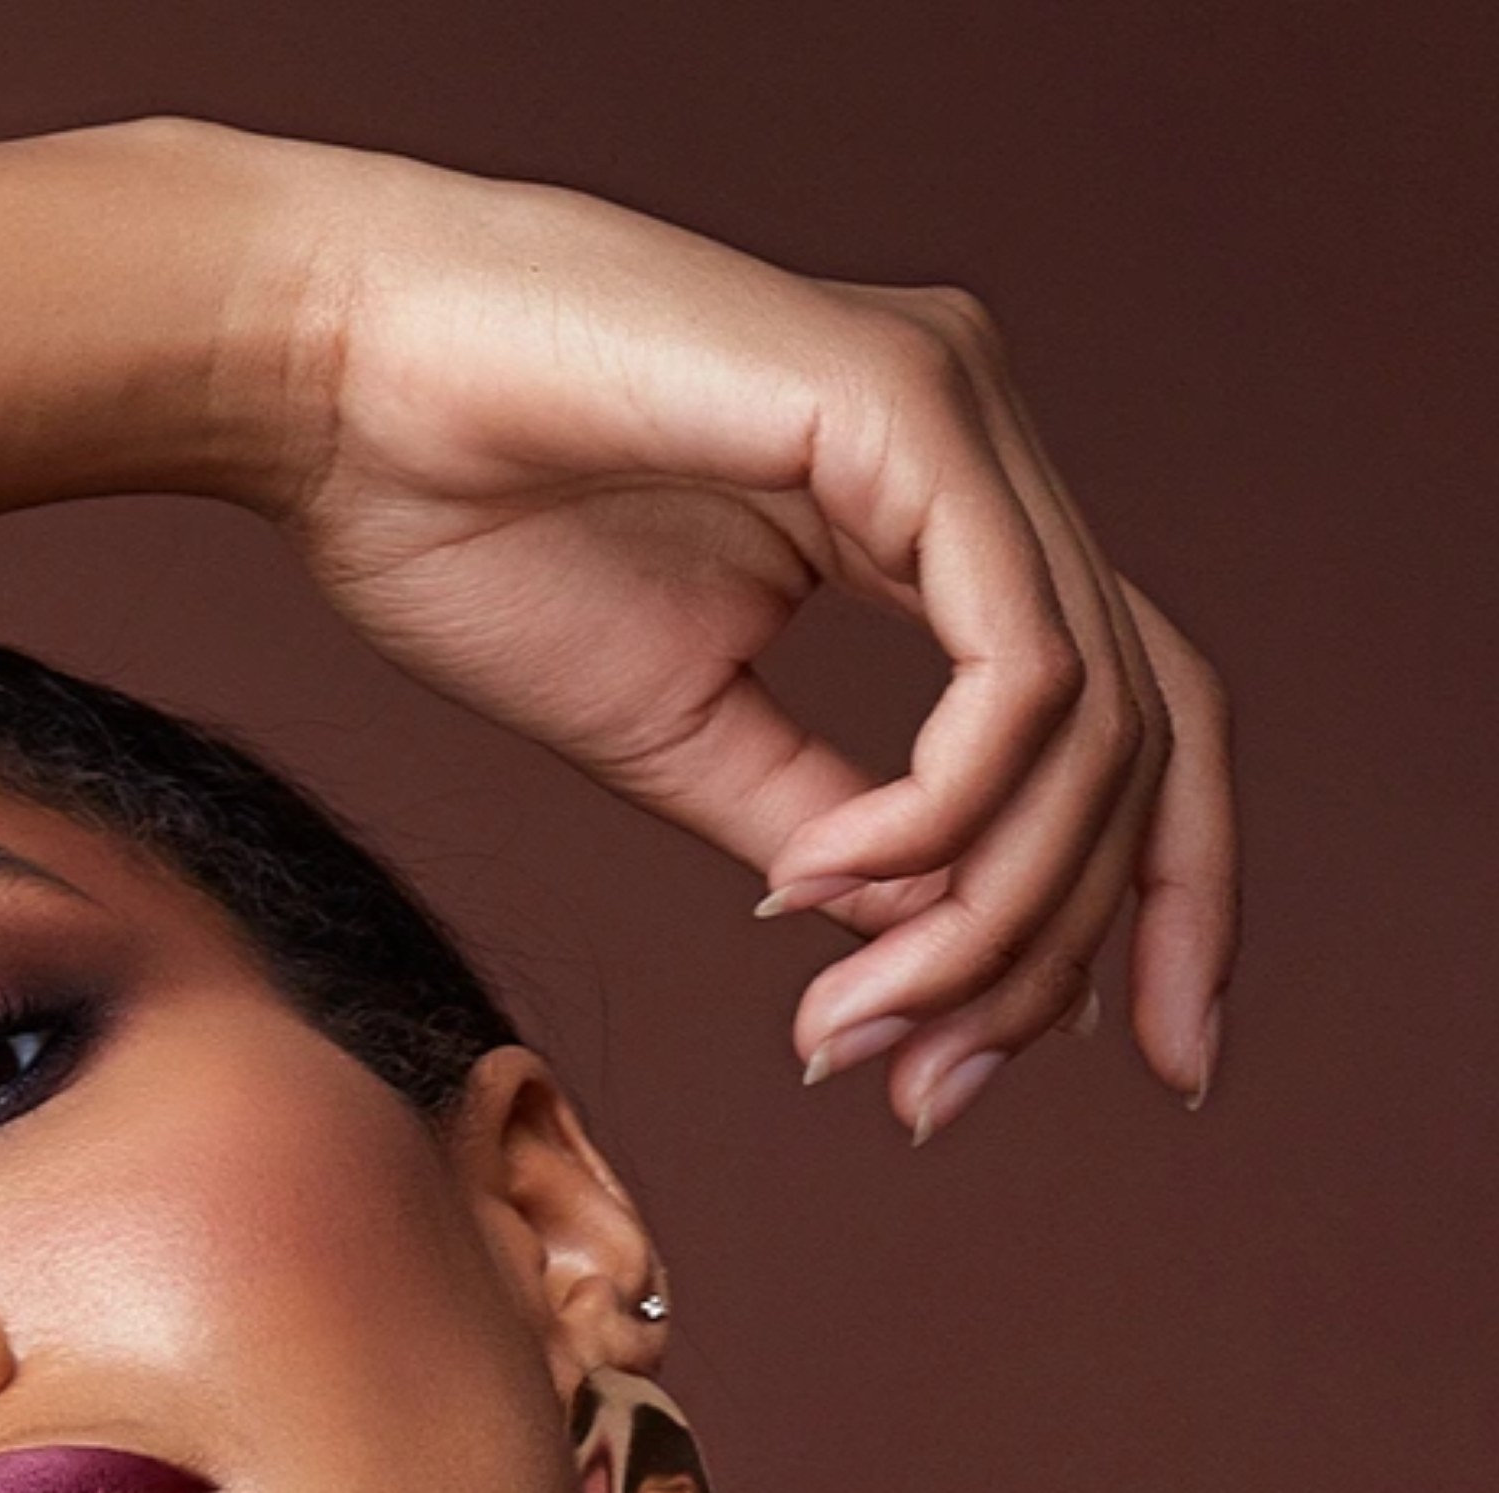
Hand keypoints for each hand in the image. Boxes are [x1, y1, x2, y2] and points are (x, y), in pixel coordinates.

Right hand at [250, 151, 1229, 1131]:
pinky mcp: (912, 402)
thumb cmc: (467, 530)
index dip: (1163, 898)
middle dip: (1072, 951)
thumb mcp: (681, 736)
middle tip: (935, 1096)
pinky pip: (1014, 665)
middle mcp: (979, 451)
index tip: (1150, 1067)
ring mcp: (960, 413)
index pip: (1127, 717)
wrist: (336, 389)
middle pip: (1147, 737)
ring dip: (991, 918)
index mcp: (937, 513)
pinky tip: (820, 880)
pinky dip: (942, 813)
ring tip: (851, 1021)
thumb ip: (824, 831)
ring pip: (1099, 719)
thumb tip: (932, 941)